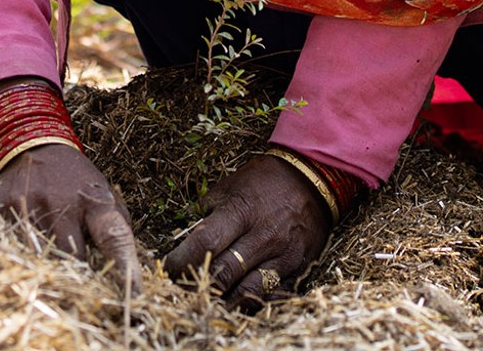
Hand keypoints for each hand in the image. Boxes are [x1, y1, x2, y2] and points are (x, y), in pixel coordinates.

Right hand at [0, 143, 142, 292]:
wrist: (32, 143)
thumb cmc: (74, 181)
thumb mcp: (104, 195)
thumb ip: (116, 230)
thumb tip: (129, 275)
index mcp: (94, 202)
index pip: (115, 238)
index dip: (125, 267)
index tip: (133, 295)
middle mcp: (61, 203)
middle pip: (72, 260)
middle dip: (77, 280)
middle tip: (78, 290)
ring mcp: (27, 205)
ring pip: (36, 260)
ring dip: (42, 273)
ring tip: (46, 276)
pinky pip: (6, 249)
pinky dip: (13, 259)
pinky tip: (16, 259)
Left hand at [163, 153, 332, 307]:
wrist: (313, 179)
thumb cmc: (265, 181)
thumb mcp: (231, 185)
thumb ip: (207, 212)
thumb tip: (185, 238)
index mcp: (242, 211)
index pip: (205, 244)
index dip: (181, 261)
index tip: (169, 268)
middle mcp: (263, 237)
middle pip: (223, 275)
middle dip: (197, 286)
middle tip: (184, 288)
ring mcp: (282, 255)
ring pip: (247, 294)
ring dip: (224, 301)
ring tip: (210, 299)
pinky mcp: (297, 268)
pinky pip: (271, 296)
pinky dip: (251, 302)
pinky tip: (238, 298)